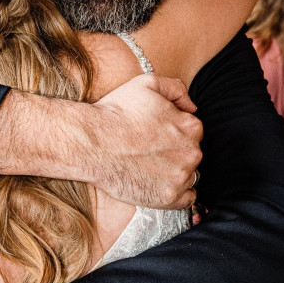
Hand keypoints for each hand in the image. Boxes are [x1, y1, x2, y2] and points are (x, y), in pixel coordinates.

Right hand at [87, 75, 201, 209]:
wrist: (91, 144)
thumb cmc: (116, 112)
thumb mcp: (147, 83)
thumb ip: (176, 89)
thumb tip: (192, 106)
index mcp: (191, 127)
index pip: (192, 131)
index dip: (173, 132)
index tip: (155, 135)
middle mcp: (192, 153)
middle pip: (191, 154)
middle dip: (175, 152)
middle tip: (148, 151)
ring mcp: (181, 177)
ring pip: (189, 175)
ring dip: (175, 172)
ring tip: (148, 167)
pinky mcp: (168, 198)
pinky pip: (186, 199)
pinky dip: (177, 193)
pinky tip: (159, 185)